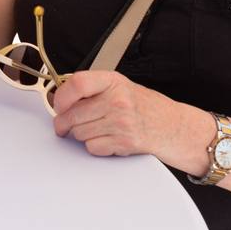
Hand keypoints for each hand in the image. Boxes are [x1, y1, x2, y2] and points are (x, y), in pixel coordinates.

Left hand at [51, 70, 180, 159]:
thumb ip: (92, 88)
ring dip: (80, 134)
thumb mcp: (119, 86)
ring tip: (93, 129)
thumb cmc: (144, 106)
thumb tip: (60, 98)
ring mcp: (121, 122)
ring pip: (79, 133)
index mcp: (113, 82)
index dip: (62, 97)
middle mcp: (117, 101)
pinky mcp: (124, 142)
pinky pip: (92, 147)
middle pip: (73, 114)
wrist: (172, 125)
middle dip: (64, 122)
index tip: (58, 105)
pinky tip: (105, 138)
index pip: (77, 84)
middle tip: (63, 124)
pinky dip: (94, 146)